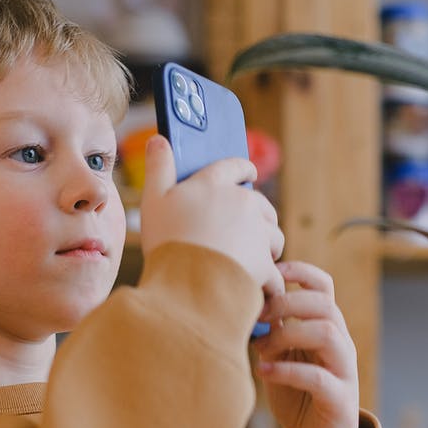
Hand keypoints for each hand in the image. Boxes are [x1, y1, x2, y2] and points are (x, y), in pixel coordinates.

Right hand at [140, 135, 284, 295]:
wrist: (187, 282)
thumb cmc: (167, 240)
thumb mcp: (153, 200)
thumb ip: (158, 168)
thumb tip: (159, 139)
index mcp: (214, 185)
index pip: (235, 166)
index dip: (244, 169)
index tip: (251, 172)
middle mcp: (242, 203)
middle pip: (260, 204)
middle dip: (258, 215)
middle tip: (248, 228)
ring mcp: (257, 232)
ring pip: (273, 235)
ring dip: (267, 245)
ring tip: (253, 258)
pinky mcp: (266, 262)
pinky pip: (274, 272)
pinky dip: (270, 281)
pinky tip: (263, 288)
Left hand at [252, 262, 359, 427]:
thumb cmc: (297, 396)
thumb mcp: (280, 357)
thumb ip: (271, 332)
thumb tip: (246, 303)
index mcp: (327, 328)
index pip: (323, 287)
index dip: (300, 271)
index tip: (271, 271)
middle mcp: (341, 344)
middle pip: (325, 304)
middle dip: (288, 302)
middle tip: (258, 316)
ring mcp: (344, 370)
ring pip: (327, 333)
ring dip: (288, 333)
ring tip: (261, 347)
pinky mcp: (340, 399)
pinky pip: (319, 377)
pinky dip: (287, 370)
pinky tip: (264, 371)